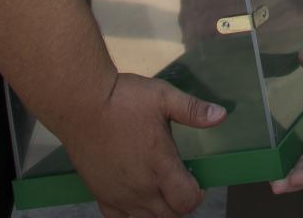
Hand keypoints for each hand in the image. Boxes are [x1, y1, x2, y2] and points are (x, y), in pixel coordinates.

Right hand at [64, 73, 225, 217]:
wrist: (81, 104)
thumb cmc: (124, 99)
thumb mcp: (164, 96)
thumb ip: (193, 109)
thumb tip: (221, 115)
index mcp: (161, 167)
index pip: (187, 201)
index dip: (197, 194)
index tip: (196, 179)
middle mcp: (141, 188)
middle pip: (170, 215)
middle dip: (180, 203)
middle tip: (179, 182)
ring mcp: (119, 195)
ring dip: (159, 211)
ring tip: (159, 189)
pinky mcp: (100, 194)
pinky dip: (131, 215)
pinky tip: (134, 198)